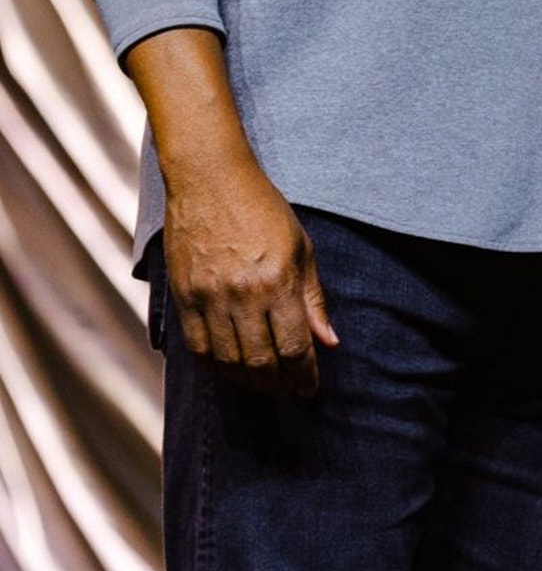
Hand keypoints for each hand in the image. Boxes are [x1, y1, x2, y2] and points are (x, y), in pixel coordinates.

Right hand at [162, 154, 337, 397]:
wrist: (210, 180)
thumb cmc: (264, 209)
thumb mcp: (301, 247)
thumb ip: (312, 299)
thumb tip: (328, 342)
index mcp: (277, 281)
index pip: (294, 347)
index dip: (305, 375)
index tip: (312, 389)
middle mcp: (242, 296)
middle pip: (261, 362)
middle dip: (279, 384)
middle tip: (290, 390)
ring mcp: (208, 299)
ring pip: (228, 362)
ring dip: (249, 381)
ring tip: (265, 383)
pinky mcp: (183, 299)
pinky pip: (197, 350)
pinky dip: (216, 367)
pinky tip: (231, 369)